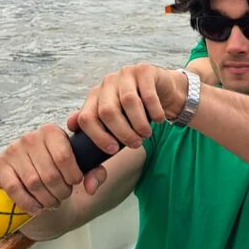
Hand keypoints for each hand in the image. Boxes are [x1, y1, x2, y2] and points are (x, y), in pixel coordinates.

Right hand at [0, 123, 106, 213]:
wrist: (34, 168)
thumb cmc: (61, 165)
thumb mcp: (82, 164)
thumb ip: (95, 173)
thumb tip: (91, 187)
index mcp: (52, 131)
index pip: (64, 157)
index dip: (72, 176)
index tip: (75, 183)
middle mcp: (31, 137)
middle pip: (49, 174)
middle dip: (61, 192)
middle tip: (64, 196)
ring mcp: (13, 150)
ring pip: (33, 183)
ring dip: (47, 199)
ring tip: (53, 202)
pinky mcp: (0, 164)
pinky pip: (14, 189)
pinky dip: (28, 203)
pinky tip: (38, 209)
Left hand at [66, 64, 185, 152]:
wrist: (163, 91)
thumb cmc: (136, 114)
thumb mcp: (118, 128)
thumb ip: (101, 148)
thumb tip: (86, 178)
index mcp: (95, 97)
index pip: (86, 118)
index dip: (97, 137)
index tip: (112, 151)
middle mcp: (107, 84)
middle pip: (107, 111)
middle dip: (121, 133)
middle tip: (134, 144)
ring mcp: (125, 74)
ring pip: (128, 102)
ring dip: (138, 124)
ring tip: (146, 134)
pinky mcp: (145, 70)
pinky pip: (148, 94)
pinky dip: (154, 112)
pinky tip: (158, 119)